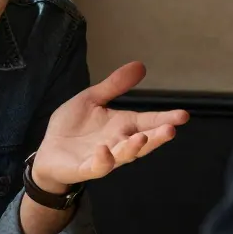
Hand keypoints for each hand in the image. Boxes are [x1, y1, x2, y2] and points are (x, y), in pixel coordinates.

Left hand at [32, 61, 189, 189]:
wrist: (49, 152)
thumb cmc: (73, 127)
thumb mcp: (92, 99)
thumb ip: (114, 85)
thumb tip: (141, 65)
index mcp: (122, 125)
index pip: (148, 121)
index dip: (165, 118)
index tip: (183, 115)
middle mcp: (118, 142)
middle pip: (143, 141)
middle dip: (157, 137)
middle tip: (171, 130)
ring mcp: (104, 157)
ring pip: (124, 155)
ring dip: (134, 148)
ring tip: (143, 137)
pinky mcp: (86, 168)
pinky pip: (97, 167)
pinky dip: (103, 161)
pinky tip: (105, 150)